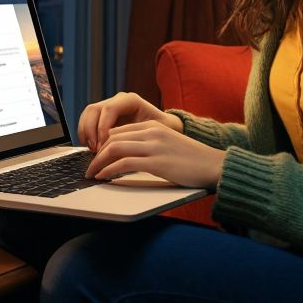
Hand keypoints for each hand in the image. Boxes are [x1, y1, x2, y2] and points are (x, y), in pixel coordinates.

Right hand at [77, 92, 182, 151]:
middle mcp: (118, 100)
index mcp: (130, 100)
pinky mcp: (103, 116)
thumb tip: (119, 150)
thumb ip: (136, 138)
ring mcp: (109, 106)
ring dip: (86, 132)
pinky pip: (87, 120)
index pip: (109, 109)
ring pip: (88, 114)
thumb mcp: (154, 132)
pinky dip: (85, 133)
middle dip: (91, 131)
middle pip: (94, 110)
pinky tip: (90, 147)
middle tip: (95, 150)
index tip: (103, 146)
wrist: (164, 129)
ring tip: (92, 150)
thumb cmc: (162, 130)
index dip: (102, 128)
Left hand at [84, 122, 225, 189]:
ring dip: (98, 162)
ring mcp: (154, 146)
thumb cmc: (192, 160)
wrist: (214, 166)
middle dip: (96, 153)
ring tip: (91, 173)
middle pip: (113, 138)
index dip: (103, 144)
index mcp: (153, 126)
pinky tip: (103, 177)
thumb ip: (149, 146)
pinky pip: (124, 162)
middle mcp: (152, 132)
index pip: (118, 131)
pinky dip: (109, 170)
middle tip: (88, 166)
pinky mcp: (156, 161)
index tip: (95, 157)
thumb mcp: (167, 145)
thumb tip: (125, 156)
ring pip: (114, 148)